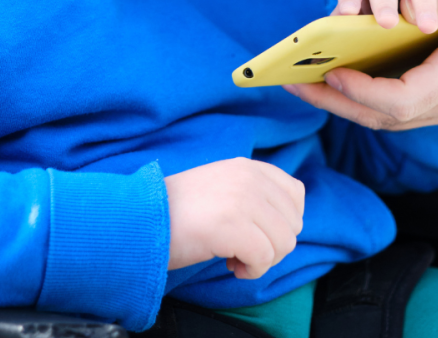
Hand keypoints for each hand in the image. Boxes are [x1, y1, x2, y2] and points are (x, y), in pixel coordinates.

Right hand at [165, 158, 304, 278]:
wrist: (141, 218)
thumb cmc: (179, 211)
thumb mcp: (222, 187)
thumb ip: (252, 193)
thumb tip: (284, 223)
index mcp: (249, 167)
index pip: (296, 194)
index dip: (283, 222)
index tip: (256, 232)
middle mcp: (250, 178)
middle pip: (293, 223)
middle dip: (273, 245)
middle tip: (243, 249)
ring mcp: (242, 199)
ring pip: (284, 242)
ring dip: (263, 260)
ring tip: (234, 256)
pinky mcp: (232, 225)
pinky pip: (264, 259)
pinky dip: (251, 270)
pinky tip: (229, 264)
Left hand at [287, 0, 437, 128]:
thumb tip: (405, 8)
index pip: (405, 100)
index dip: (365, 90)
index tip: (334, 72)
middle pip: (386, 116)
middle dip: (337, 101)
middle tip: (294, 80)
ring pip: (387, 116)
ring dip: (343, 101)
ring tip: (304, 78)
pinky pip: (396, 105)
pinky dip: (362, 95)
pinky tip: (338, 75)